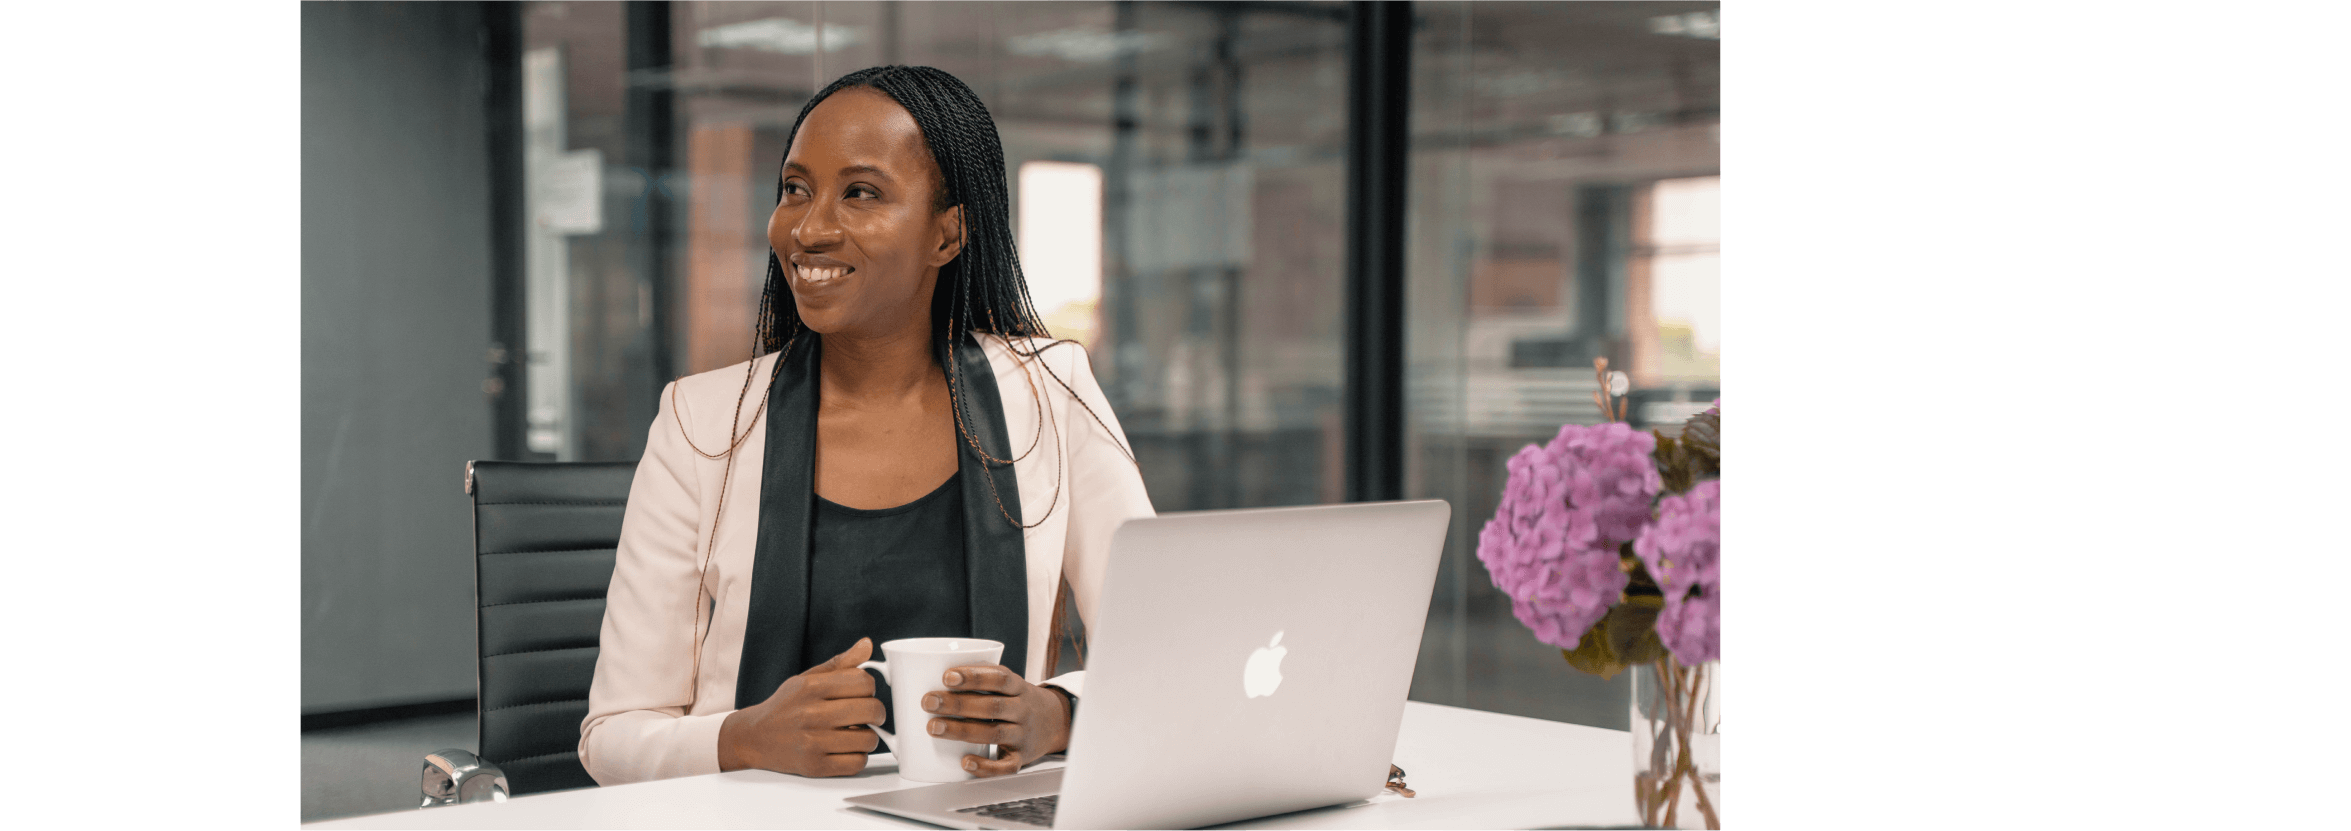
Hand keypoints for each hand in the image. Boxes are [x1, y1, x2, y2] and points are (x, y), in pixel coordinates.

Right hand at [718, 638, 885, 776]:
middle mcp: (811, 713)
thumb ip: (840, 664)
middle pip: (871, 710)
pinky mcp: (814, 767)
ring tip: (856, 733)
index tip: (864, 693)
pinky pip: (857, 763)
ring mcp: (812, 742)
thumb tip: (867, 645)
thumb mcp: (807, 679)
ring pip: (868, 739)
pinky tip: (847, 749)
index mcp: (810, 687)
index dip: (870, 687)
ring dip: (868, 737)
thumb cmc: (786, 706)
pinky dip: (858, 757)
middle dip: (877, 713)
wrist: (753, 738)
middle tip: (870, 715)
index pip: (863, 681)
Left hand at [921, 664, 1073, 776]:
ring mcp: (1023, 735)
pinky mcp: (1020, 758)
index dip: (974, 676)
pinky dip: (985, 766)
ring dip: (961, 730)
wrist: (1053, 723)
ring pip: (993, 733)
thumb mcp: (1009, 684)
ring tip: (933, 726)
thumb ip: (980, 678)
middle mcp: (1023, 710)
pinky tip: (965, 762)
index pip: (999, 678)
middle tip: (929, 701)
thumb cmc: (1017, 701)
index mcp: (1018, 687)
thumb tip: (929, 672)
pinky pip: (1004, 766)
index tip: (947, 676)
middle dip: (957, 703)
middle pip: (991, 706)